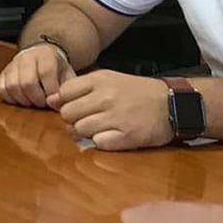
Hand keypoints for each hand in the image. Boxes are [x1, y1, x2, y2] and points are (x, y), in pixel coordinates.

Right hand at [0, 43, 74, 107]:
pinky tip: (22, 100)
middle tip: (44, 103)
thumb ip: (66, 90)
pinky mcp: (3, 73)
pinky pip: (1, 89)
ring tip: (33, 102)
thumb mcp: (67, 76)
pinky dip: (11, 99)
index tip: (55, 100)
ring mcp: (12, 64)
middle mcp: (26, 56)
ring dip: (24, 100)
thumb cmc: (57, 70)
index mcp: (46, 54)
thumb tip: (56, 104)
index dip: (51, 91)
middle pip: (27, 82)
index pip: (46, 73)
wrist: (42, 57)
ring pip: (12, 87)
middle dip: (37, 99)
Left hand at [55, 70, 172, 150]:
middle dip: (73, 119)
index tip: (77, 106)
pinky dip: (101, 142)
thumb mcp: (110, 79)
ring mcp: (116, 117)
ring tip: (100, 128)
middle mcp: (105, 97)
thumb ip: (80, 88)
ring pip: (79, 130)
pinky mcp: (126, 136)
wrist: (172, 103)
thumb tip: (51, 100)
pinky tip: (111, 136)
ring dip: (85, 132)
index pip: (64, 93)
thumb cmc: (137, 92)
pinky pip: (98, 143)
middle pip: (68, 114)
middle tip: (88, 119)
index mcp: (100, 80)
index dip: (66, 102)